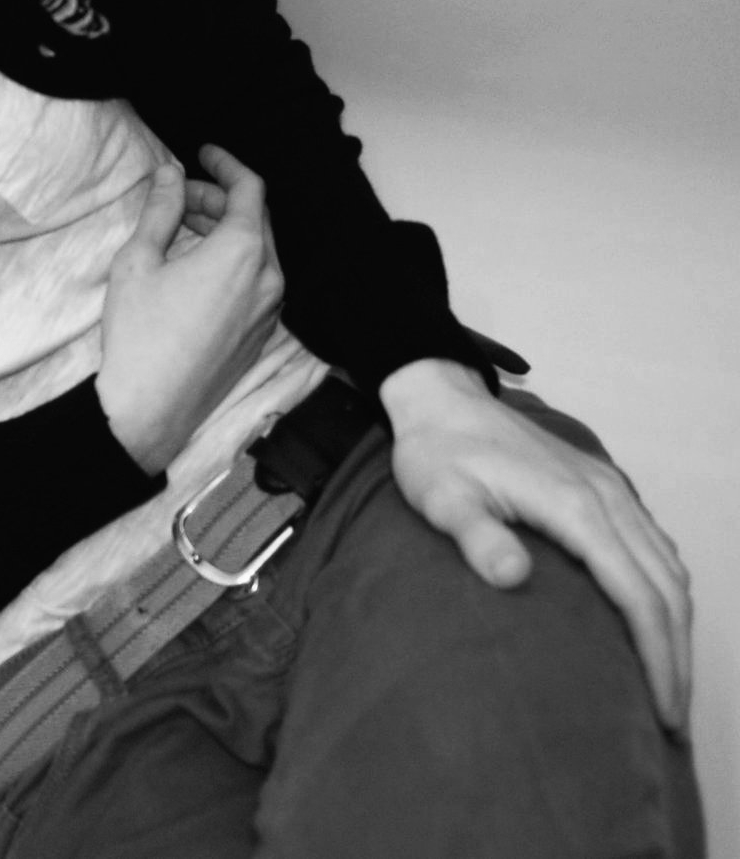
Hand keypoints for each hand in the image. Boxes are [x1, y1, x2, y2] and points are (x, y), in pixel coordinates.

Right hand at [96, 145, 284, 473]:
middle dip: (219, 199)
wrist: (151, 407)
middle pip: (256, 218)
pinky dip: (232, 261)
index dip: (226, 164)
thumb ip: (160, 210)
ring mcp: (270, 309)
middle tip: (178, 196)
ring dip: (224, 231)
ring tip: (181, 229)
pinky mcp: (261, 334)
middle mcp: (269, 277)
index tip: (203, 152)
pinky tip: (196, 268)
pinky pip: (257, 281)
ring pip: (258, 251)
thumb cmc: (140, 332)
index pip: (250, 188)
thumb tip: (169, 174)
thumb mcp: (139, 260)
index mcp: (242, 252)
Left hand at [382, 358, 693, 731]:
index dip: (656, 658)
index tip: (661, 713)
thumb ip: (476, 536)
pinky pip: (655, 544)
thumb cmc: (437, 451)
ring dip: (677, 626)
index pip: (638, 596)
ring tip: (668, 680)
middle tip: (671, 717)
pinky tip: (654, 619)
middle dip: (677, 657)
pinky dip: (666, 589)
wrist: (440, 398)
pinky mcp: (603, 486)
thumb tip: (514, 577)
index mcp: (575, 507)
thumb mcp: (441, 497)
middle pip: (667, 590)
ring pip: (669, 567)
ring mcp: (610, 489)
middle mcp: (607, 498)